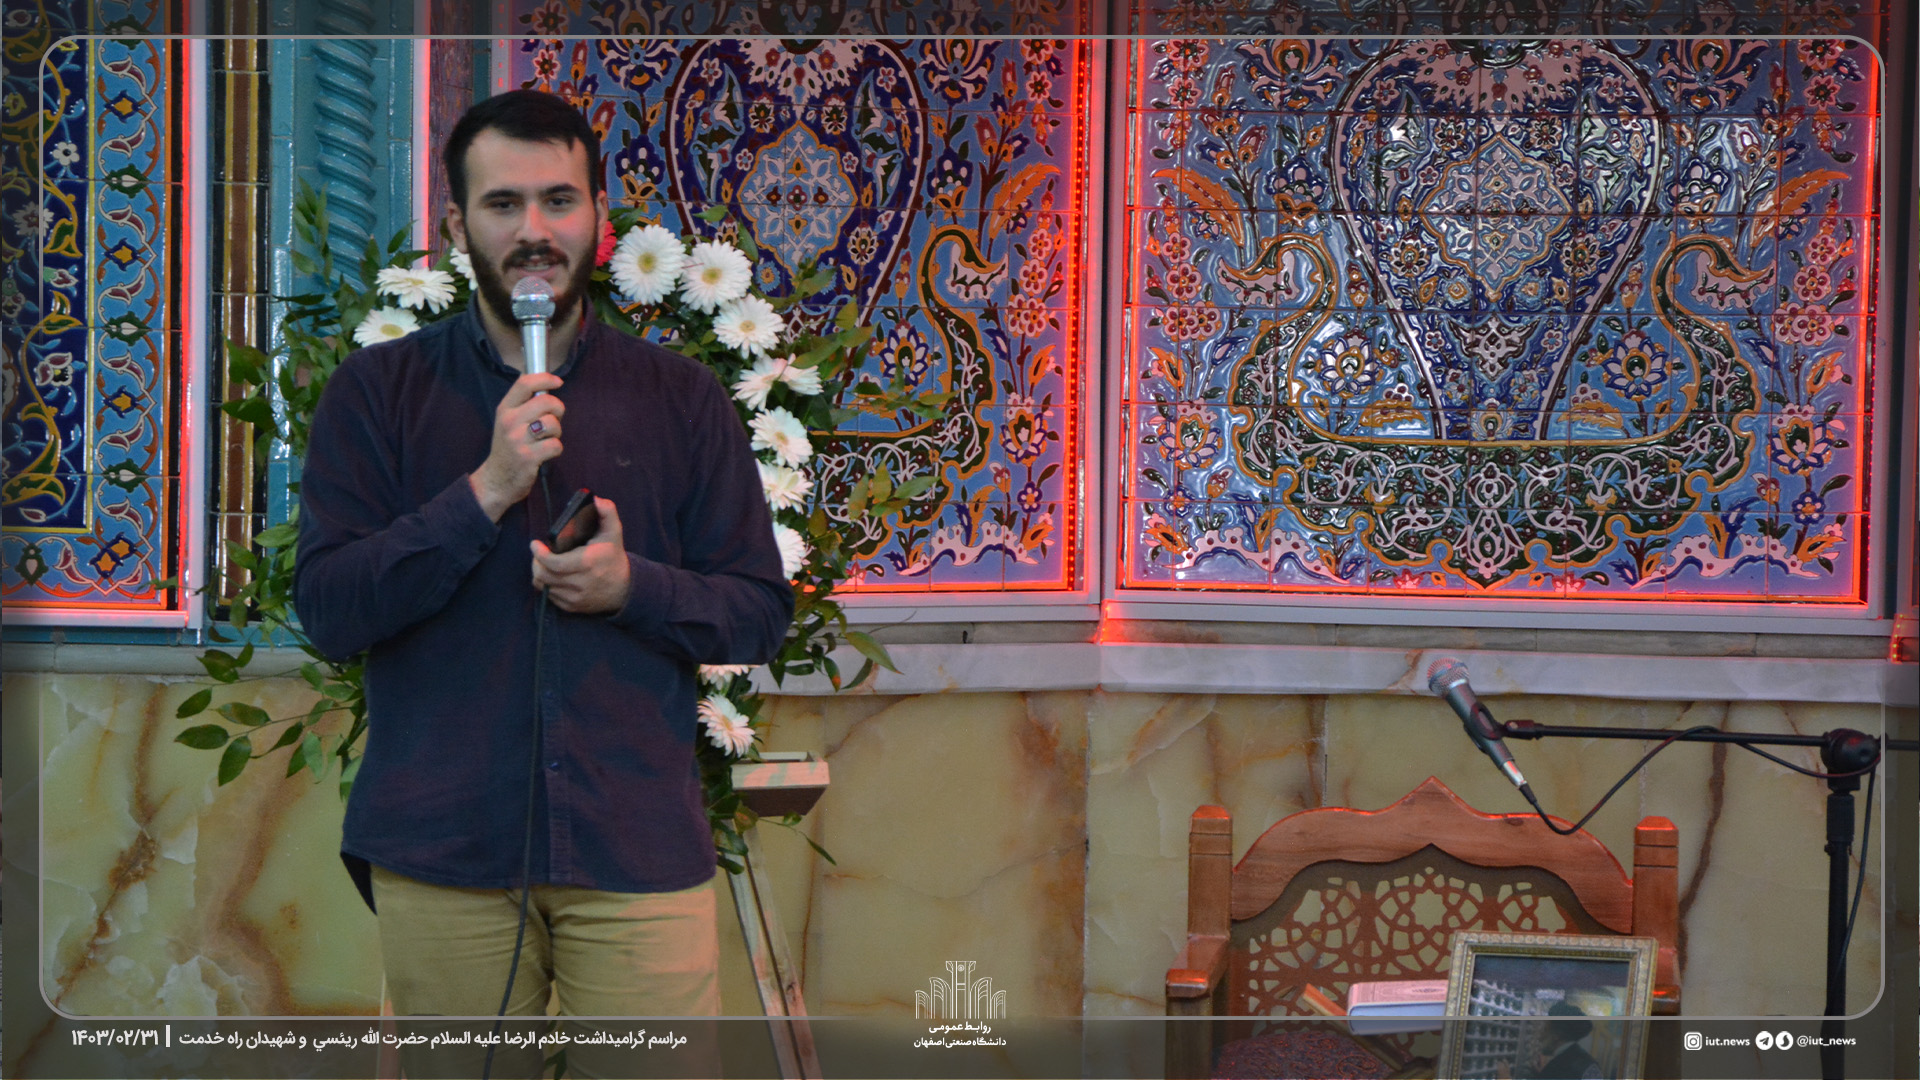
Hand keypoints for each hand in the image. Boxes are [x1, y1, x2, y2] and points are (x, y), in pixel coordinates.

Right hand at [470, 372, 564, 521]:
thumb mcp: (508, 421)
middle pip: (546, 402)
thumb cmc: (508, 447)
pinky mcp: (528, 457)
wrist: (497, 480)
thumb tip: (548, 387)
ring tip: (546, 439)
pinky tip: (545, 453)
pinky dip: (556, 449)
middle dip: (558, 409)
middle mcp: (509, 421)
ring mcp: (518, 440)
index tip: (558, 382)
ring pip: (553, 423)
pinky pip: (556, 445)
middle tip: (553, 420)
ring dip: (557, 432)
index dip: (545, 379)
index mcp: (505, 409)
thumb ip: (524, 405)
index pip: (525, 383)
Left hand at [530, 496, 630, 613]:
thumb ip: (607, 512)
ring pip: (544, 586)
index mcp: (587, 563)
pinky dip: (548, 585)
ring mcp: (575, 597)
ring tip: (543, 563)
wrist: (624, 588)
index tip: (535, 544)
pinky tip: (552, 576)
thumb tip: (596, 499)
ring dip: (540, 573)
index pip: (553, 563)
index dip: (539, 554)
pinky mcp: (572, 607)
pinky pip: (550, 596)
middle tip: (538, 553)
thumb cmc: (613, 557)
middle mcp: (580, 582)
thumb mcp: (613, 532)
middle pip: (543, 575)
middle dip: (536, 562)